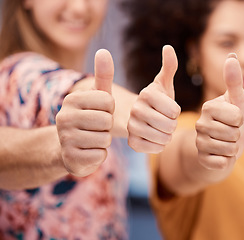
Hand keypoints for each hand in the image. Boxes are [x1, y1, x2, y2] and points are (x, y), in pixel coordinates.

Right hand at [56, 49, 114, 176]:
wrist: (69, 148)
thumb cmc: (90, 118)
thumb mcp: (97, 96)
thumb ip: (103, 75)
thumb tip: (104, 51)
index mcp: (72, 99)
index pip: (108, 101)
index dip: (109, 109)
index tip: (99, 112)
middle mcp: (64, 117)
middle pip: (107, 120)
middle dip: (107, 126)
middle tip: (96, 128)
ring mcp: (66, 139)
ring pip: (105, 139)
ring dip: (103, 141)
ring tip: (91, 139)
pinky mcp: (71, 159)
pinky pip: (100, 155)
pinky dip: (99, 155)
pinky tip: (88, 151)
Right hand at [127, 45, 180, 152]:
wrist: (140, 117)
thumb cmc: (156, 100)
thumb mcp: (163, 83)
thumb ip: (169, 67)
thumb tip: (168, 47)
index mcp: (146, 94)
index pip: (175, 111)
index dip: (176, 112)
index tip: (168, 109)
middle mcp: (136, 109)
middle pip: (170, 125)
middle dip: (172, 125)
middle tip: (165, 121)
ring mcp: (131, 127)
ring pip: (163, 138)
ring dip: (166, 136)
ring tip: (160, 129)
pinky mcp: (131, 142)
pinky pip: (155, 148)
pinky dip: (159, 146)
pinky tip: (154, 138)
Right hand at [195, 53, 243, 170]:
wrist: (226, 145)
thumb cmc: (234, 120)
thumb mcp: (238, 100)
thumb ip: (235, 80)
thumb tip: (232, 55)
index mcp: (208, 107)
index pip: (236, 117)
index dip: (241, 120)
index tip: (234, 120)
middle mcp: (200, 124)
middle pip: (233, 133)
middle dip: (238, 135)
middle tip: (232, 133)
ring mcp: (199, 142)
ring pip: (229, 148)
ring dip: (234, 148)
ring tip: (228, 143)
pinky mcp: (202, 159)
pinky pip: (223, 162)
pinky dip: (228, 160)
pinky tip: (222, 154)